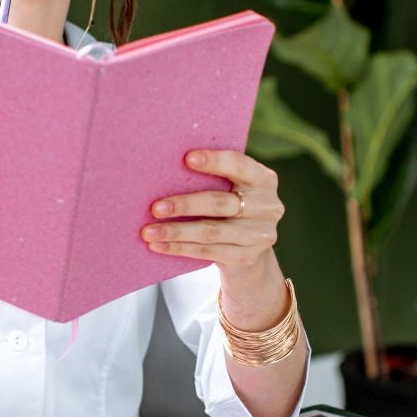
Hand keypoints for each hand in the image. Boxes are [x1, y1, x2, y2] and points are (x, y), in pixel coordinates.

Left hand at [142, 150, 283, 272]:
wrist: (251, 248)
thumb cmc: (231, 204)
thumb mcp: (233, 187)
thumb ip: (215, 177)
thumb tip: (166, 167)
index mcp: (264, 179)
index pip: (240, 166)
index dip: (215, 161)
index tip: (187, 159)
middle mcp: (267, 207)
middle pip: (221, 204)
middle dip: (185, 205)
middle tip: (156, 208)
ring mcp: (259, 235)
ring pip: (210, 232)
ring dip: (176, 232)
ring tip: (148, 231)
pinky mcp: (246, 257)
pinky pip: (207, 252)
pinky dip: (180, 248)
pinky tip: (158, 246)